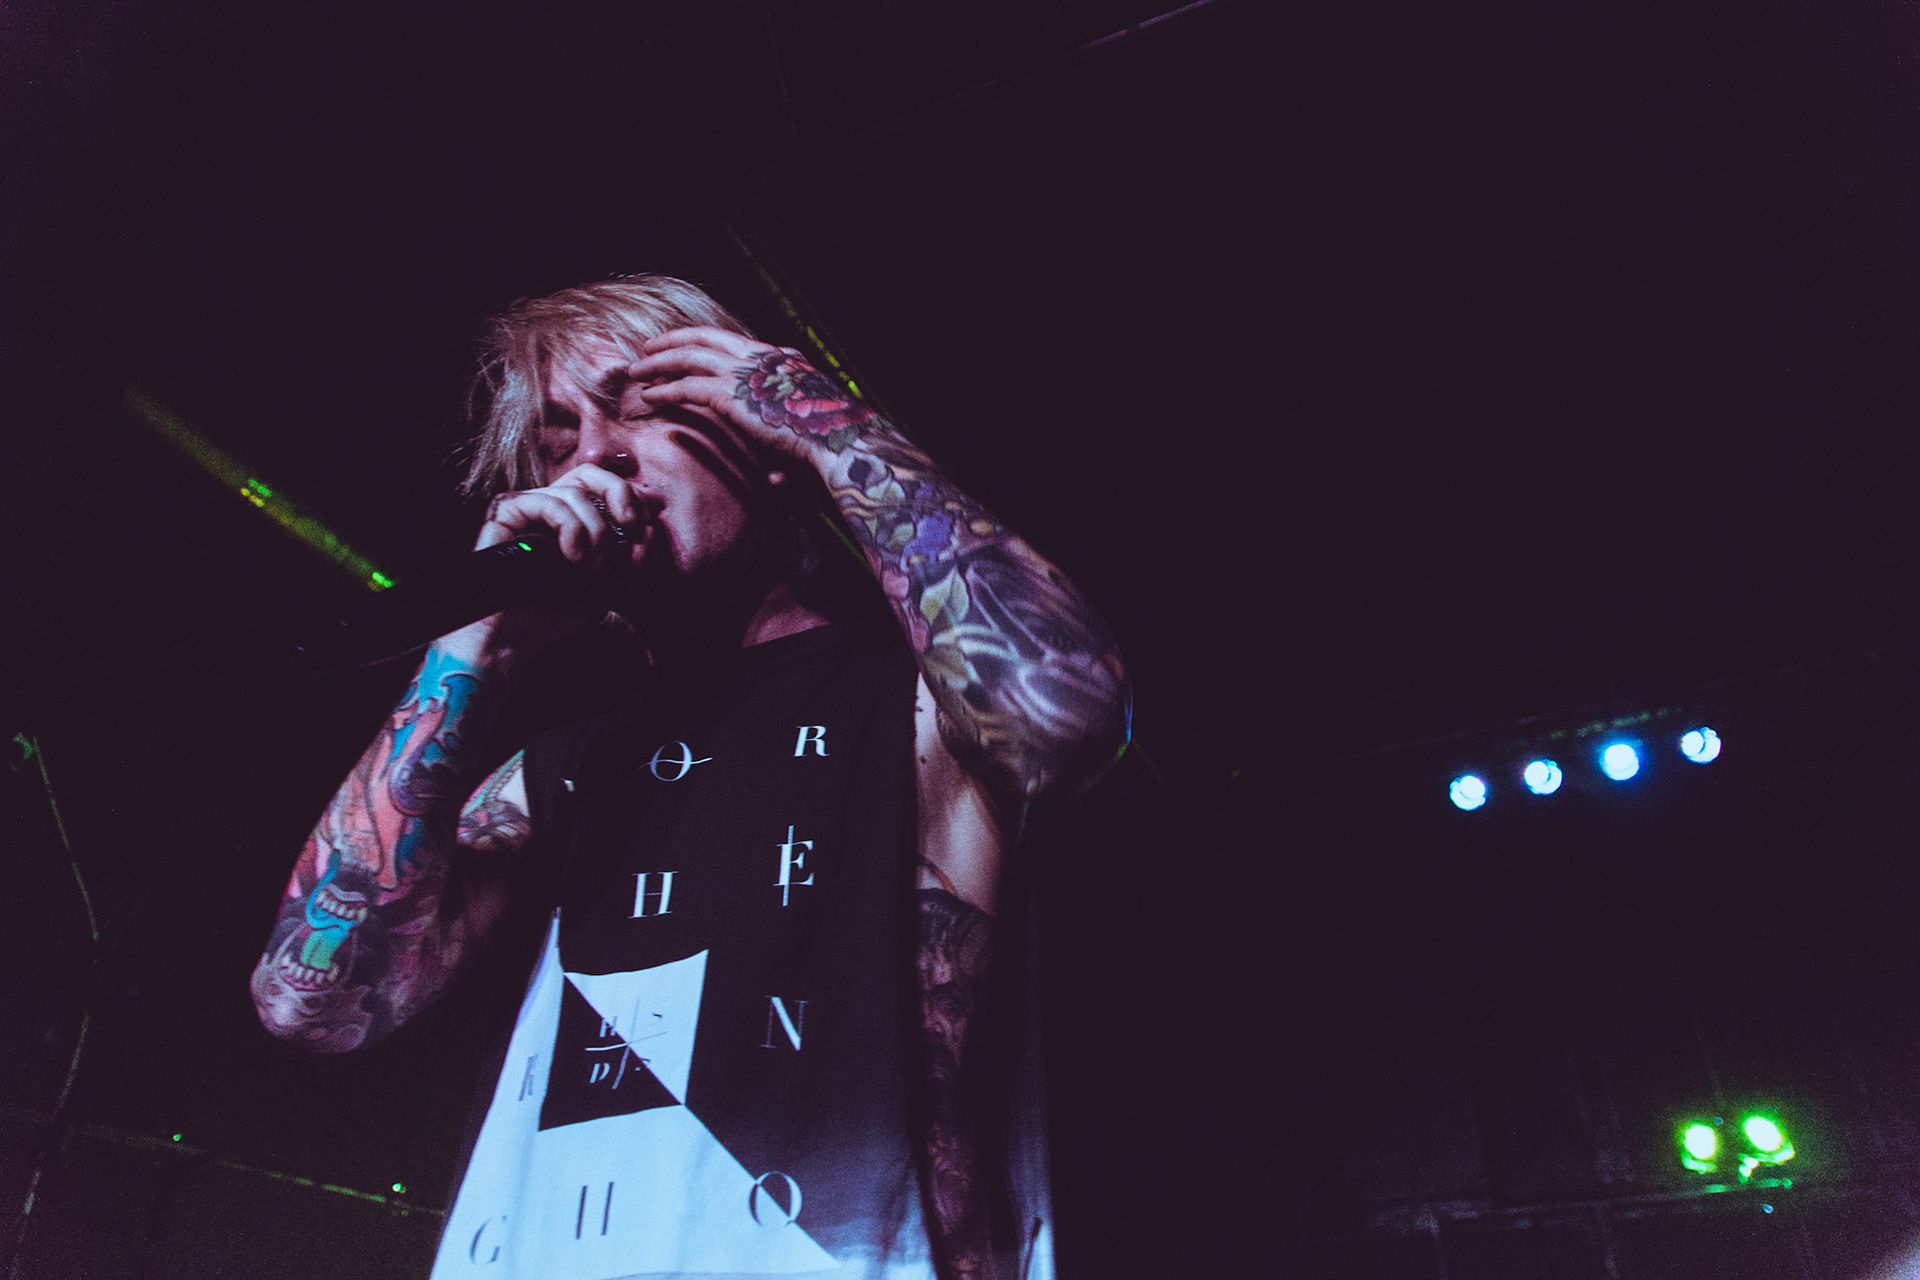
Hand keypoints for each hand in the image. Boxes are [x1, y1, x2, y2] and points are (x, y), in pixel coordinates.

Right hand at [456, 463, 658, 651]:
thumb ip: (638, 558)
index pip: (606, 485)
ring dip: (595, 531)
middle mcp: (550, 505)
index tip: (647, 523)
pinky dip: (570, 528)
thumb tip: (652, 527)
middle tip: (631, 524)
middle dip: (619, 493)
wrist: (519, 634)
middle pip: (588, 473)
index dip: (632, 497)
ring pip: (573, 493)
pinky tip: (572, 556)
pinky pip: (547, 503)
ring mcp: (527, 506)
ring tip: (591, 565)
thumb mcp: (613, 584)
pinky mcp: (507, 511)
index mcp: (574, 516)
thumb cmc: (559, 608)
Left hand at [627, 327, 877, 460]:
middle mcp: (760, 356)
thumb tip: (773, 476)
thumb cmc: (827, 443)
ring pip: (689, 355)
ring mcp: (745, 371)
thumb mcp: (804, 427)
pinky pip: (687, 386)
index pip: (731, 340)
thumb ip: (783, 439)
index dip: (703, 342)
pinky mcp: (732, 393)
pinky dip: (664, 389)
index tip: (684, 349)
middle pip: (704, 337)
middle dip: (673, 341)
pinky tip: (649, 396)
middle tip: (649, 349)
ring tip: (637, 371)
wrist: (838, 440)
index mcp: (778, 357)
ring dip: (659, 361)